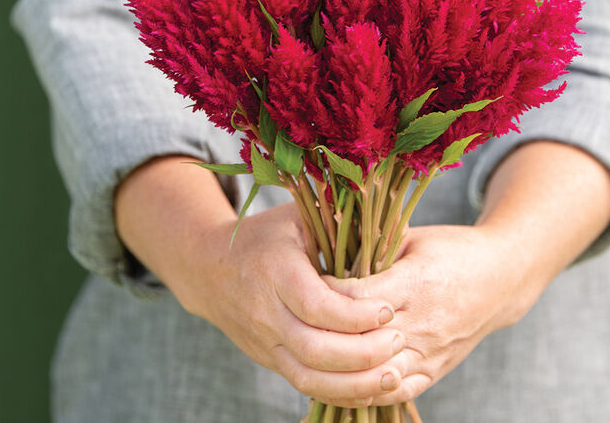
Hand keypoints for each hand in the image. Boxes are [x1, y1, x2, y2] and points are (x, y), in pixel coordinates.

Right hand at [181, 202, 406, 406]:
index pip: (316, 306)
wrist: (210, 269)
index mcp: (275, 271)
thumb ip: (337, 218)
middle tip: (399, 340)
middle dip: (362, 353)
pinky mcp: (270, 360)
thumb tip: (388, 220)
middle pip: (314, 350)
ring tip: (394, 374)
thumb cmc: (266, 235)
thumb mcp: (296, 216)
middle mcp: (266, 313)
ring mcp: (265, 342)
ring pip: (308, 378)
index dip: (355, 315)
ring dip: (354, 384)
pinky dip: (339, 393)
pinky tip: (370, 387)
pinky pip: (304, 385)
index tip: (389, 309)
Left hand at [321, 141, 609, 405]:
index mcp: (416, 283)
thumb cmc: (453, 248)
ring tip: (310, 358)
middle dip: (326, 336)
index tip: (305, 283)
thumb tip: (329, 240)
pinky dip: (366, 392)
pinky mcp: (435, 369)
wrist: (502, 278)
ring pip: (375, 375)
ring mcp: (430, 351)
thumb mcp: (415, 237)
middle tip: (297, 323)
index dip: (327, 295)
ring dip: (340, 372)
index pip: (358, 299)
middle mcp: (423, 322)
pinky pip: (396, 391)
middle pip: (361, 342)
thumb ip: (375, 245)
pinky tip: (341, 382)